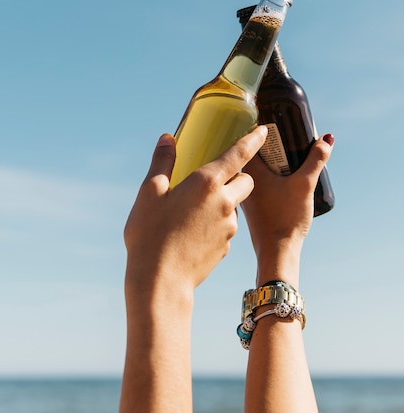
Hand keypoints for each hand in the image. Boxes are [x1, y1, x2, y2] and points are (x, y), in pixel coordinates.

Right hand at [123, 126, 267, 301]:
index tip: (263, 130)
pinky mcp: (227, 247)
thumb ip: (162, 162)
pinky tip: (193, 233)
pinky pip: (227, 229)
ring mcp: (229, 227)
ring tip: (192, 211)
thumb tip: (168, 138)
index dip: (252, 139)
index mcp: (206, 182)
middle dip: (238, 176)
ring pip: (235, 206)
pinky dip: (216, 225)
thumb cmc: (150, 233)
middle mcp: (224, 202)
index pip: (239, 154)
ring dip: (223, 202)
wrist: (161, 281)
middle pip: (246, 181)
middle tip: (214, 178)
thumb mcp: (150, 192)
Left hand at [241, 134, 333, 286]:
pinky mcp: (248, 204)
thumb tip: (326, 139)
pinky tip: (279, 177)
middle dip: (265, 142)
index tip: (273, 118)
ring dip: (266, 160)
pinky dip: (265, 174)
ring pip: (252, 168)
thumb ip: (315, 160)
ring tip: (284, 152)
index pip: (247, 140)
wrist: (276, 251)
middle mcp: (238, 180)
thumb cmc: (285, 218)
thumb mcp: (304, 184)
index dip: (260, 127)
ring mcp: (242, 193)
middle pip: (249, 153)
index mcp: (246, 171)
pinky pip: (254, 182)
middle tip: (283, 132)